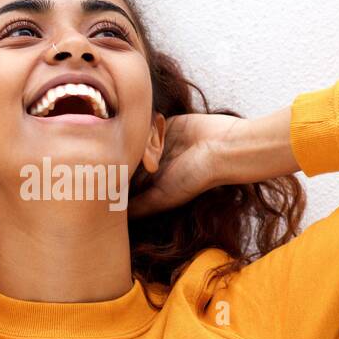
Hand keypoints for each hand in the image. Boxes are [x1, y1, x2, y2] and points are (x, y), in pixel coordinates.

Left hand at [127, 112, 245, 217]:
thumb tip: (117, 215)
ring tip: (156, 147)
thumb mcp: (163, 197)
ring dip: (138, 140)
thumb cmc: (195, 177)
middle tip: (139, 157)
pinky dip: (147, 126)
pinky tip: (159, 131)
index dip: (117, 175)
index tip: (116, 173)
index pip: (124, 178)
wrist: (223, 147)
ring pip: (132, 139)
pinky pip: (144, 122)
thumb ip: (139, 205)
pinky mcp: (164, 124)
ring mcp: (158, 143)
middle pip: (124, 157)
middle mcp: (153, 163)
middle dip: (125, 156)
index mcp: (151, 182)